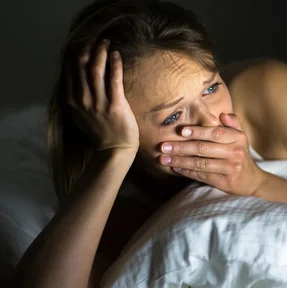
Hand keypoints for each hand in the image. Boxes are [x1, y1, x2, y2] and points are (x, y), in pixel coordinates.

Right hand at [67, 38, 139, 152]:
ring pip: (97, 69)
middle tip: (96, 39)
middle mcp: (83, 100)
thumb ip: (75, 99)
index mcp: (72, 101)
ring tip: (106, 42)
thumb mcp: (80, 116)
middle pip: (82, 66)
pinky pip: (114, 79)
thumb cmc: (100, 133)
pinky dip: (115, 64)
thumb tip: (74, 81)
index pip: (70, 71)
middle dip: (89, 48)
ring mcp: (99, 103)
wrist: (114, 150)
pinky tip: (116, 54)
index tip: (84, 44)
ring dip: (101, 52)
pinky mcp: (116, 105)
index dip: (77, 54)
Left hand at [159, 113, 266, 195]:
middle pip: (204, 149)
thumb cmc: (240, 154)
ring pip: (200, 163)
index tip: (181, 131)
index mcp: (238, 138)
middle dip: (181, 147)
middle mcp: (235, 152)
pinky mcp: (225, 182)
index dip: (198, 132)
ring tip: (163, 158)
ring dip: (180, 161)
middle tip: (163, 146)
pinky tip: (175, 168)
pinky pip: (202, 176)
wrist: (251, 180)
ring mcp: (231, 168)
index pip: (215, 133)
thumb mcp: (240, 137)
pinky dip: (187, 172)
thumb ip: (233, 124)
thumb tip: (223, 114)